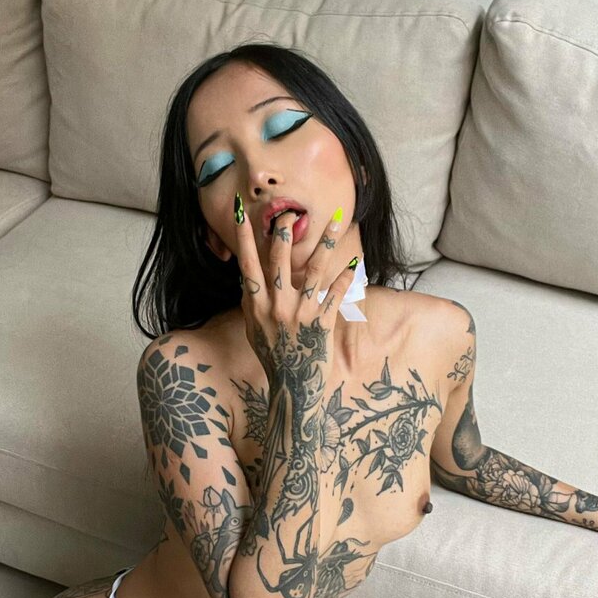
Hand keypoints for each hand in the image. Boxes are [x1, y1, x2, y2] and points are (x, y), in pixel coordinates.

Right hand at [234, 193, 358, 392]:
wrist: (293, 386)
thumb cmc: (273, 356)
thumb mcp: (253, 330)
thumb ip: (250, 303)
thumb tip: (246, 277)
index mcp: (256, 306)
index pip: (248, 265)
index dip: (243, 238)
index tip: (242, 213)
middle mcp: (276, 306)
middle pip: (279, 260)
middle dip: (282, 233)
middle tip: (288, 212)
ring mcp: (300, 313)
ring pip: (314, 270)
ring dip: (326, 242)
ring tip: (337, 219)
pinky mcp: (322, 322)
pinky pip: (336, 293)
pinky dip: (346, 277)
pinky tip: (356, 260)